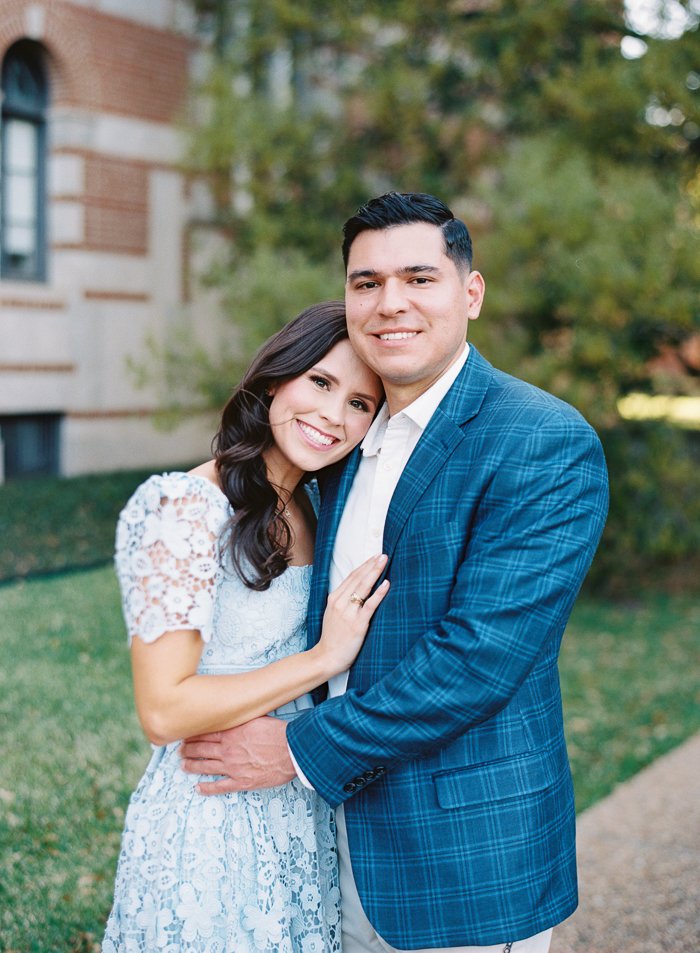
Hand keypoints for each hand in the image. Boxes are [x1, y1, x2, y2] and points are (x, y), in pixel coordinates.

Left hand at [179, 716, 293, 794]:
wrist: (291, 750)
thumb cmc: (278, 733)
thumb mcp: (256, 719)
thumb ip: (241, 720)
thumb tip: (233, 716)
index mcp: (231, 733)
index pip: (205, 733)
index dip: (193, 735)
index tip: (185, 736)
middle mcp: (228, 750)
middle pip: (202, 749)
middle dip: (188, 750)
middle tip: (179, 751)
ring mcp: (232, 767)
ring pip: (205, 766)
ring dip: (192, 765)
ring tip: (183, 765)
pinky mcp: (241, 781)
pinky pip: (220, 786)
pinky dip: (207, 788)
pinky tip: (198, 788)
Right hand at [317, 553, 389, 674]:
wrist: (327, 657)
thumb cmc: (333, 637)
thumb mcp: (333, 614)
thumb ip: (344, 601)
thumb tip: (358, 590)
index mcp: (334, 599)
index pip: (351, 577)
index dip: (364, 565)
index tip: (374, 557)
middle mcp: (340, 602)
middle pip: (358, 578)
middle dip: (371, 565)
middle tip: (382, 554)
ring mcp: (348, 613)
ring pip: (363, 587)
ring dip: (375, 572)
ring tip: (384, 561)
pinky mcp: (357, 624)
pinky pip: (370, 605)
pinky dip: (379, 593)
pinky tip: (386, 584)